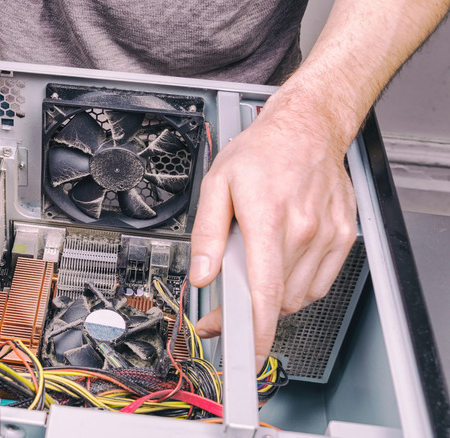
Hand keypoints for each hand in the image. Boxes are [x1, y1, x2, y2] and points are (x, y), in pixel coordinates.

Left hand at [189, 98, 356, 369]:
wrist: (308, 128)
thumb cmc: (262, 152)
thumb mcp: (217, 184)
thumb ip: (206, 233)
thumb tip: (201, 273)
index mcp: (269, 218)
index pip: (265, 290)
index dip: (254, 329)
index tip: (244, 352)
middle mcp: (304, 230)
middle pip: (277, 299)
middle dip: (248, 311)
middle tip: (226, 298)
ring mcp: (328, 235)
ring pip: (299, 296)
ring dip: (273, 300)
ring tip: (255, 270)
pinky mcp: (344, 237)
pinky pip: (319, 283)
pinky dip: (297, 287)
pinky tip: (282, 265)